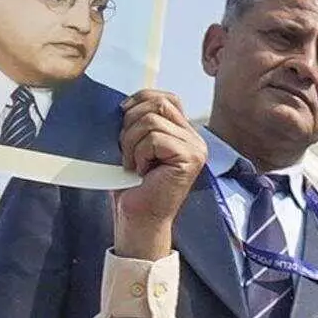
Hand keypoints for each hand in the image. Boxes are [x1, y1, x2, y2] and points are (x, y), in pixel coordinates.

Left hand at [107, 88, 201, 257]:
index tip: (121, 114)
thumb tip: (124, 102)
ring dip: (131, 142)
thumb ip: (139, 121)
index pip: (166, 98)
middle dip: (131, 122)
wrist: (138, 218)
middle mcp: (195, 138)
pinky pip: (155, 139)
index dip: (141, 99)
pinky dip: (139, 154)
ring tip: (133, 164)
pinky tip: (142, 171)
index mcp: (183, 133)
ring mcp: (195, 148)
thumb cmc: (133, 185)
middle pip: (158, 103)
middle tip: (126, 149)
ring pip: (152, 121)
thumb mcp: (134, 144)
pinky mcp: (190, 158)